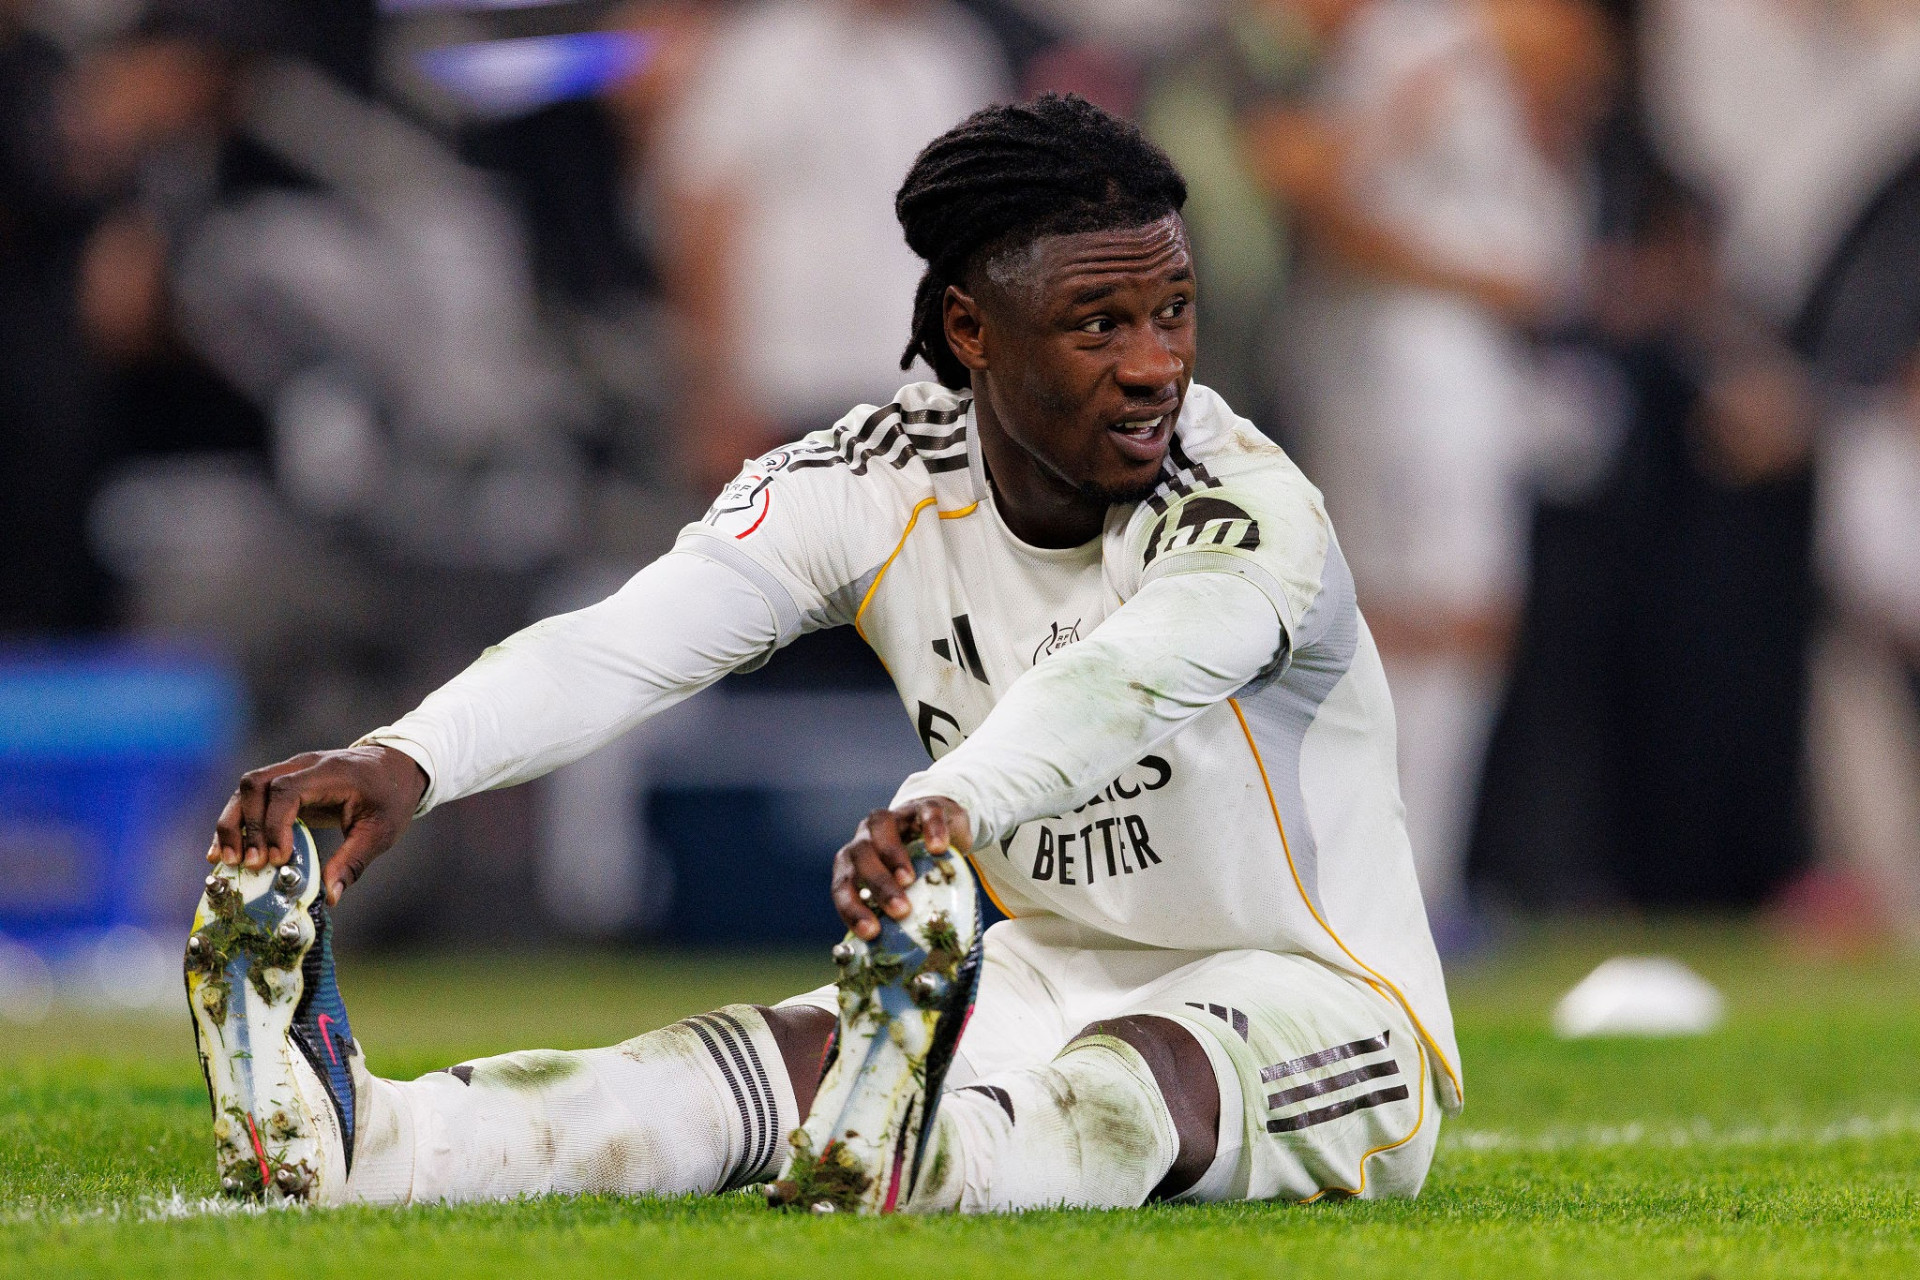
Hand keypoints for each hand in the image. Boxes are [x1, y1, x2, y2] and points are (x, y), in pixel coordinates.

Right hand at [210, 745, 428, 905]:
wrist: (396, 767)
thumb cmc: (390, 798)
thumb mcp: (381, 832)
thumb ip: (353, 862)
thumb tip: (328, 898)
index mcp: (330, 773)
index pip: (287, 791)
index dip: (274, 825)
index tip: (277, 859)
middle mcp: (303, 765)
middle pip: (255, 784)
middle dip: (245, 826)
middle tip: (248, 865)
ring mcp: (291, 770)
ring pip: (246, 789)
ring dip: (232, 824)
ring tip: (226, 861)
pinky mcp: (284, 782)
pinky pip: (250, 797)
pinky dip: (236, 822)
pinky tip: (223, 851)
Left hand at [831, 797, 970, 940]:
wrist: (940, 827)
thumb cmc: (917, 869)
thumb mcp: (903, 892)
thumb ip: (896, 916)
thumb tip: (901, 962)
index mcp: (854, 864)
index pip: (842, 886)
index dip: (853, 909)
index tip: (872, 932)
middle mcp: (866, 838)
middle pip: (859, 857)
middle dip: (878, 885)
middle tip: (901, 910)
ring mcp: (894, 818)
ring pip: (880, 828)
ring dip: (892, 855)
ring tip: (910, 880)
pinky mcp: (923, 806)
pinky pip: (923, 813)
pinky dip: (930, 829)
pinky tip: (939, 847)